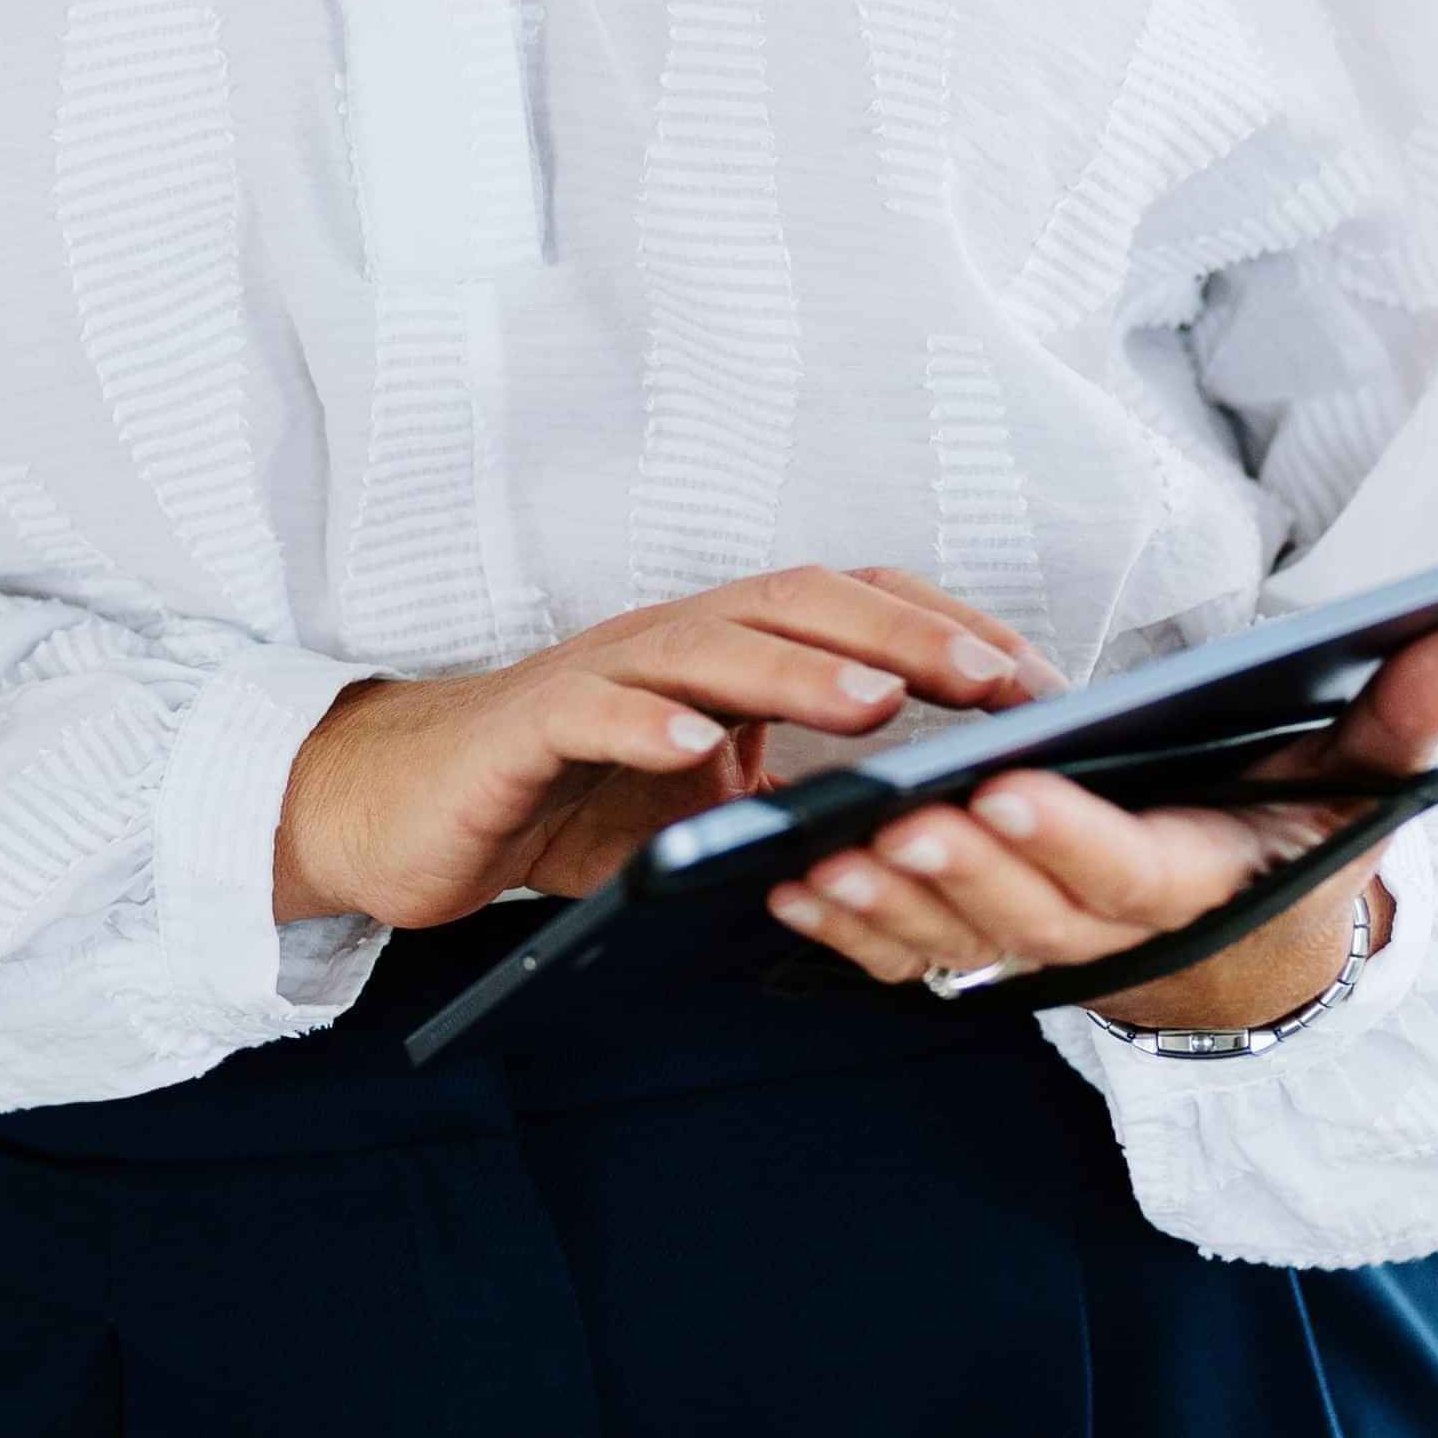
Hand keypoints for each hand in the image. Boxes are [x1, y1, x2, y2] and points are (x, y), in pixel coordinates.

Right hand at [271, 567, 1060, 934]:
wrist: (405, 812)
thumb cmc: (561, 805)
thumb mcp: (699, 805)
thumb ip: (788, 799)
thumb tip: (915, 832)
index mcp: (719, 657)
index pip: (844, 611)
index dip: (937, 629)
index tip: (1032, 678)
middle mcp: (667, 645)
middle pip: (795, 605)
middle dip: (900, 633)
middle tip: (991, 675)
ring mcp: (598, 677)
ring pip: (706, 647)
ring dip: (795, 669)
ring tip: (874, 698)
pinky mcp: (528, 725)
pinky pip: (591, 711)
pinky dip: (644, 724)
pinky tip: (695, 753)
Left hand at [764, 608, 1437, 1028]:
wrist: (1253, 938)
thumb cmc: (1296, 833)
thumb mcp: (1364, 774)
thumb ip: (1416, 705)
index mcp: (1194, 879)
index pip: (1127, 867)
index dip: (1067, 837)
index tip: (1006, 791)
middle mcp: (1110, 930)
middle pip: (1026, 909)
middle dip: (958, 870)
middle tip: (893, 822)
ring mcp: (1042, 949)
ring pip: (959, 940)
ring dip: (891, 909)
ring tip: (825, 861)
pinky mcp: (988, 948)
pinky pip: (912, 958)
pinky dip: (853, 937)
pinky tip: (789, 893)